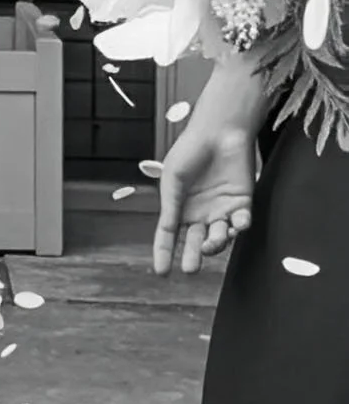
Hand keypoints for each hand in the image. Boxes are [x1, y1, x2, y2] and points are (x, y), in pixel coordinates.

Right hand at [153, 98, 259, 275]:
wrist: (219, 131)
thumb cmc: (190, 151)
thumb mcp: (172, 180)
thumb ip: (171, 207)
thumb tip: (166, 231)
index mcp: (179, 208)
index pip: (169, 236)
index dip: (164, 254)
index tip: (162, 271)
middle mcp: (200, 213)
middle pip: (196, 242)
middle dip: (194, 256)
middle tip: (192, 268)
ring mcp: (221, 211)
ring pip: (219, 237)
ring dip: (217, 243)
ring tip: (212, 243)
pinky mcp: (242, 204)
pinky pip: (241, 223)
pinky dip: (239, 227)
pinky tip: (235, 225)